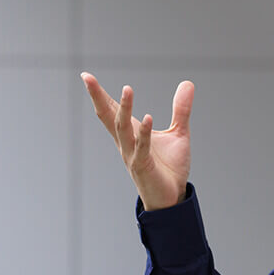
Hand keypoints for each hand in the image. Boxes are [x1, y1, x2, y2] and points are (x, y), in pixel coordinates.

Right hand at [81, 72, 194, 210]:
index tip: (86, 76)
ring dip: (124, 109)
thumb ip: (181, 109)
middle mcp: (126, 143)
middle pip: (108, 116)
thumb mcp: (178, 132)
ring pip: (122, 129)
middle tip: (87, 78)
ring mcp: (132, 155)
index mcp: (130, 134)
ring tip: (127, 89)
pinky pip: (141, 147)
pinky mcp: (143, 166)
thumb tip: (187, 83)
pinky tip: (147, 117)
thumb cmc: (169, 168)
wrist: (172, 198)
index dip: (100, 94)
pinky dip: (143, 132)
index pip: (111, 110)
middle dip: (98, 97)